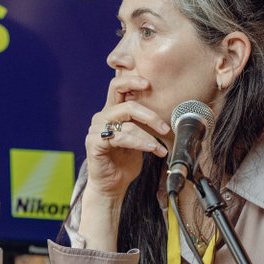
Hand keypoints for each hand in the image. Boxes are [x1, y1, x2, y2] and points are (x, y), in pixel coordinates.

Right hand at [77, 74, 170, 250]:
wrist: (112, 186)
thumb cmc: (125, 162)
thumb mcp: (140, 138)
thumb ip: (145, 124)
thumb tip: (169, 113)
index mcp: (112, 110)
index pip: (118, 85)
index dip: (130, 77)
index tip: (148, 80)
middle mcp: (102, 115)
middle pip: (121, 93)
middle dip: (146, 105)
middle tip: (165, 123)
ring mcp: (96, 128)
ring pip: (126, 115)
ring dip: (149, 129)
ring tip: (162, 143)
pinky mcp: (94, 142)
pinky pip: (121, 136)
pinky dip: (141, 142)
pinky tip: (153, 149)